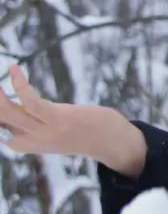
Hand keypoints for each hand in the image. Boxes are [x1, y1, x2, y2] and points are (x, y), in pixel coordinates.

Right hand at [0, 65, 143, 173]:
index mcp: (27, 144)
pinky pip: (31, 102)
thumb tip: (23, 112)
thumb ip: (34, 126)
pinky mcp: (58, 118)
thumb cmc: (82, 131)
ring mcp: (44, 130)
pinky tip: (13, 69)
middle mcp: (31, 139)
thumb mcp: (52, 132)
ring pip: (8, 113)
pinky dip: (19, 84)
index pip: (0, 133)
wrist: (109, 140)